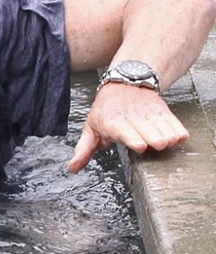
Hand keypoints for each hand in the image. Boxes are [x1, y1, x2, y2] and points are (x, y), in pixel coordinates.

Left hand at [67, 82, 190, 172]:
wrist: (123, 84)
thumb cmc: (105, 112)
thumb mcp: (90, 128)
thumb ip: (84, 149)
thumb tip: (72, 168)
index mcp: (112, 123)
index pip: (123, 131)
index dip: (132, 138)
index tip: (141, 146)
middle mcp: (131, 118)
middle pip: (145, 130)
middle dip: (153, 137)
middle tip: (159, 144)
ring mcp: (147, 113)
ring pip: (160, 124)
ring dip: (167, 133)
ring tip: (170, 141)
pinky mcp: (161, 110)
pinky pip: (171, 119)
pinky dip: (177, 127)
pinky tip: (181, 136)